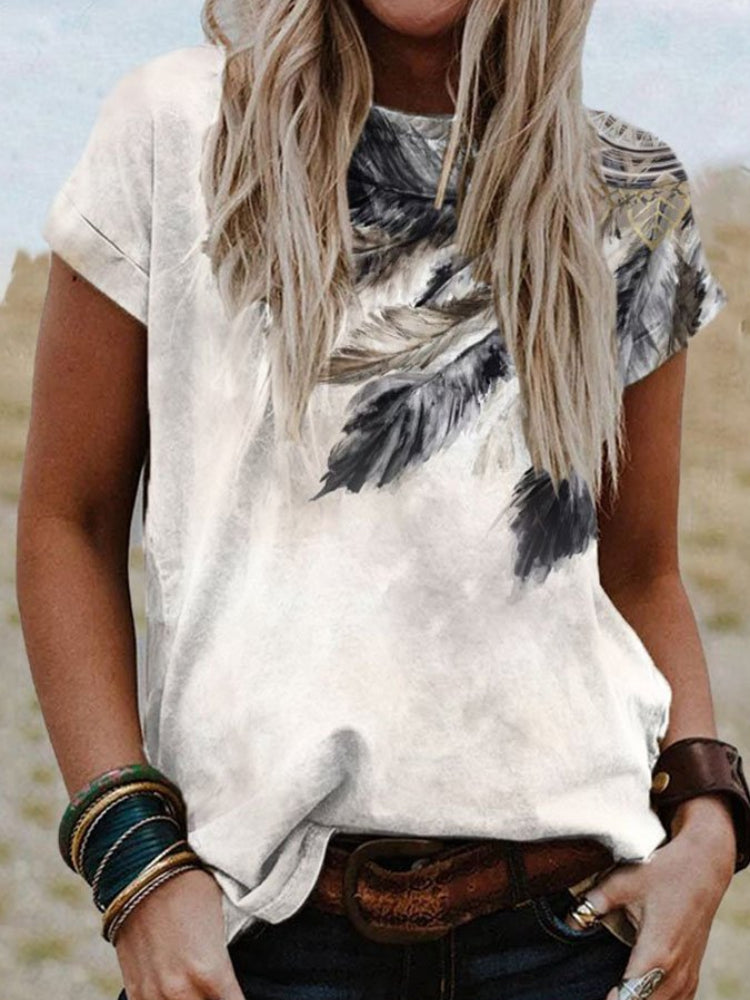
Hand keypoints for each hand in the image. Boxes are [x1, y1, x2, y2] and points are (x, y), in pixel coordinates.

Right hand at [115, 866, 245, 999]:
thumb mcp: (223, 919)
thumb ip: (228, 957)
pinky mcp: (135, 991)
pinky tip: (176, 992)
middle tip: (220, 989)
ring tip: (198, 989)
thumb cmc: (189, 889)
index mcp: (211, 973)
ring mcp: (155, 995)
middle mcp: (182, 992)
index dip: (240, 999)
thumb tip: (233, 977)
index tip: (239, 991)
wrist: (141, 874)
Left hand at [571, 797, 735, 998]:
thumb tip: (568, 921)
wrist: (704, 867)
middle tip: (602, 990)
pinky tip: (638, 993)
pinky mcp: (693, 972)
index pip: (632, 996)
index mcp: (657, 952)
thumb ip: (593, 903)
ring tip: (615, 991)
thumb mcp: (623, 882)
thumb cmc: (664, 872)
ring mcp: (688, 974)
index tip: (595, 994)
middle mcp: (676, 971)